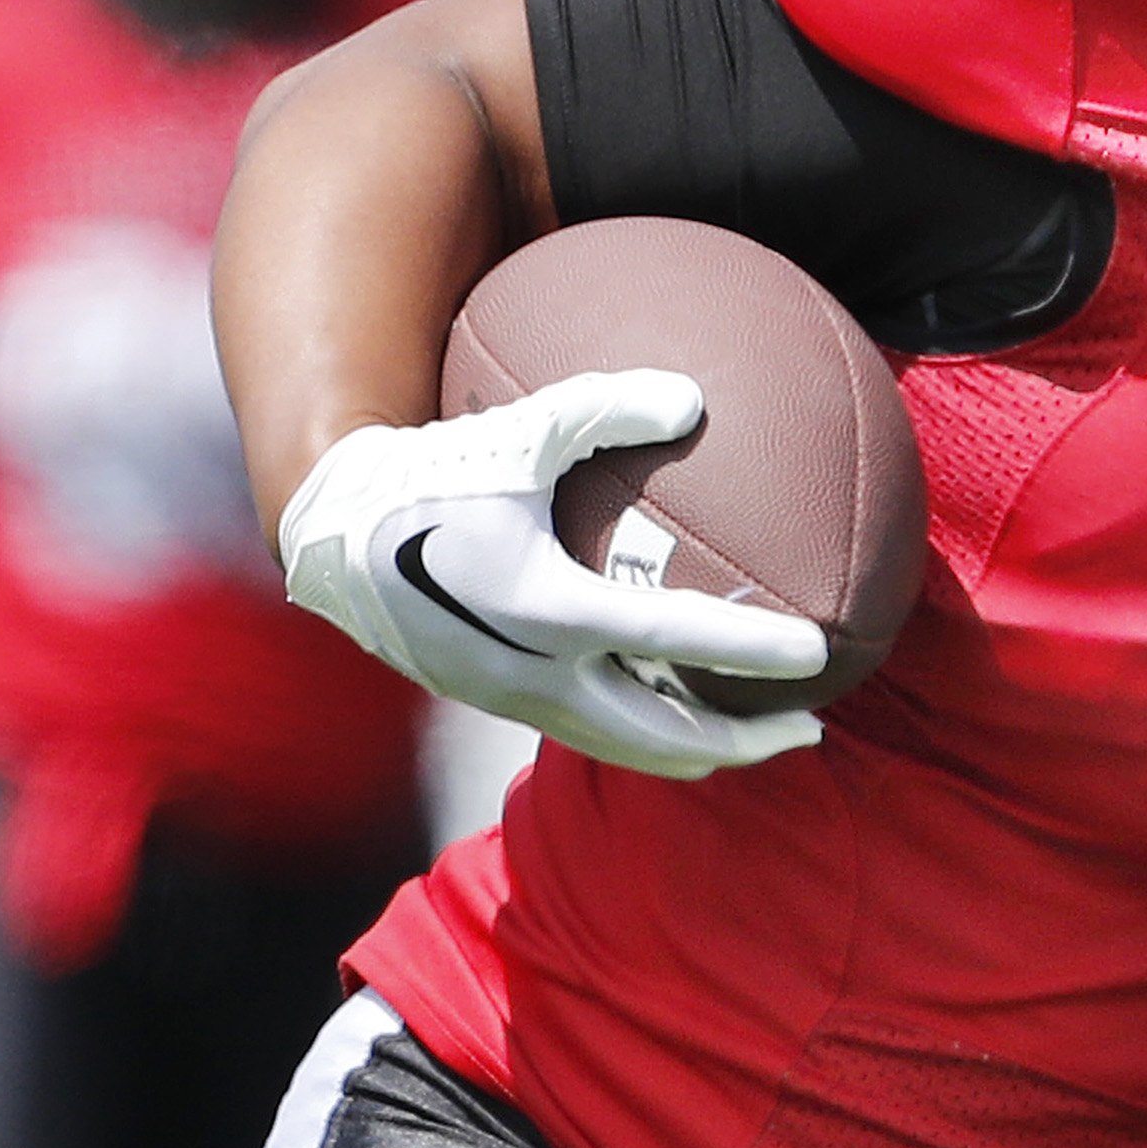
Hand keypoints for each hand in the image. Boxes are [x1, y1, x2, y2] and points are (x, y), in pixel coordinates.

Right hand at [275, 369, 829, 778]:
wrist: (330, 532)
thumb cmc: (433, 468)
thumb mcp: (520, 428)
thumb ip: (607, 407)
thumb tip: (697, 398)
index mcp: (539, 606)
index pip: (668, 639)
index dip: (746, 651)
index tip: (816, 656)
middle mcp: (526, 670)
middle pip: (656, 733)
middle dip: (739, 740)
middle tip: (811, 727)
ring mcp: (507, 695)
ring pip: (620, 744)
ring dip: (694, 748)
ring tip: (759, 738)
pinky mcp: (494, 699)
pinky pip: (586, 727)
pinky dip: (644, 729)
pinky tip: (683, 706)